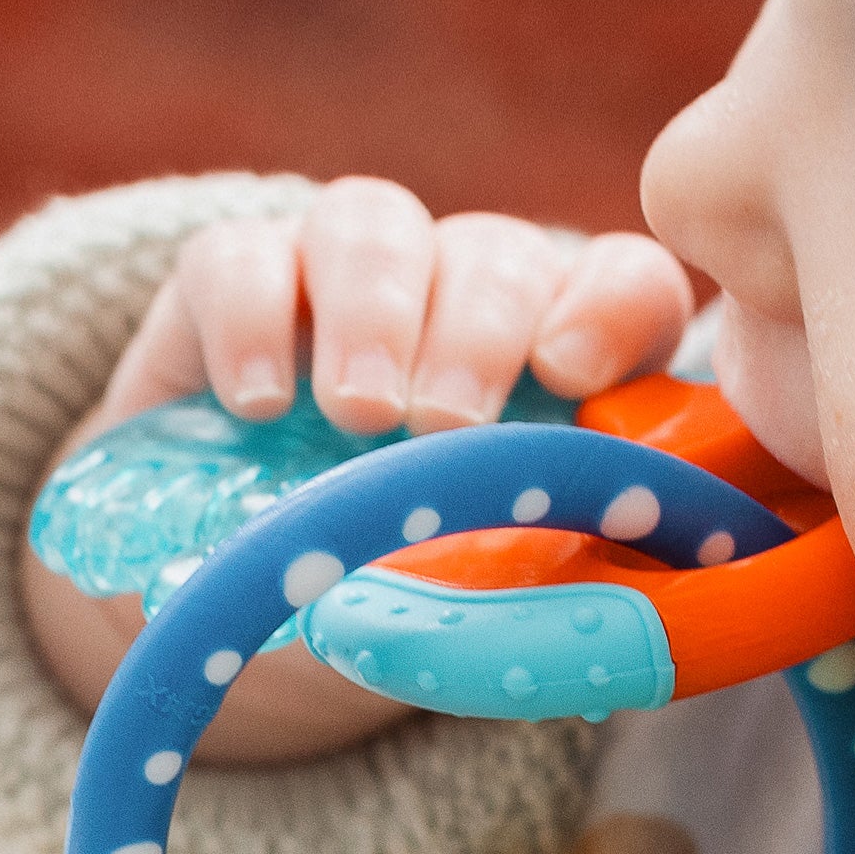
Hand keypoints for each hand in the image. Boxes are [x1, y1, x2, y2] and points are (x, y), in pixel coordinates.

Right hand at [22, 178, 697, 741]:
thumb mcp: (472, 601)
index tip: (571, 375)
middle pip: (495, 255)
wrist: (245, 597)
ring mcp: (345, 274)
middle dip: (478, 333)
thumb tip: (585, 629)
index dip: (612, 309)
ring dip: (373, 313)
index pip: (625, 286)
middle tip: (446, 424)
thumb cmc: (394, 589)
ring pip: (372, 225)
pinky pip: (238, 257)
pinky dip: (250, 318)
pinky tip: (257, 403)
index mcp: (557, 359)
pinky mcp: (229, 279)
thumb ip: (535, 590)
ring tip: (358, 413)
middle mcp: (462, 293)